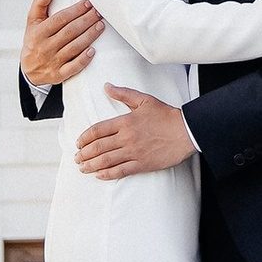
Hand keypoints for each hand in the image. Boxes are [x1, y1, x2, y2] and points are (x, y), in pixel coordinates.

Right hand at [21, 0, 103, 89]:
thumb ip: (39, 4)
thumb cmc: (34, 40)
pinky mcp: (59, 75)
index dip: (75, 10)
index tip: (88, 3)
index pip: (60, 19)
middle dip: (86, 20)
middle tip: (99, 12)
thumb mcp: (32, 22)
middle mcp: (45, 47)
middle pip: (69, 32)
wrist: (28, 70)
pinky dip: (83, 60)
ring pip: (74, 48)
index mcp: (38, 32)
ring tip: (101, 25)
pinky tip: (93, 51)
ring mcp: (52, 62)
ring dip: (89, 36)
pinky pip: (73, 67)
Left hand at [73, 84, 195, 178]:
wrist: (185, 131)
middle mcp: (126, 137)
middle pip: (98, 147)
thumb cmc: (166, 115)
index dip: (85, 137)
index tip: (78, 142)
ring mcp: (133, 152)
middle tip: (77, 157)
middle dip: (84, 154)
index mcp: (125, 121)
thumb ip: (123, 93)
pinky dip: (107, 174)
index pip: (97, 130)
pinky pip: (120, 171)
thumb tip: (106, 86)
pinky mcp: (142, 164)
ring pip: (106, 161)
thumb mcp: (144, 100)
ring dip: (91, 165)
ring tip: (82, 167)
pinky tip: (99, 175)